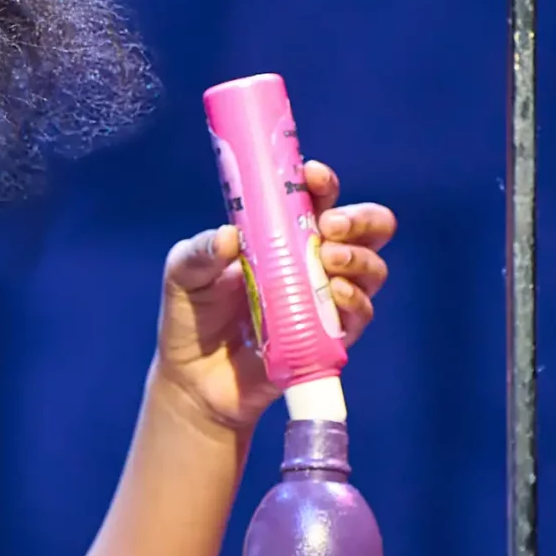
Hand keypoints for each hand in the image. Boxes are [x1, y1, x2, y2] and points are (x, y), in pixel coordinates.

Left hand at [154, 160, 395, 433]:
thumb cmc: (192, 316)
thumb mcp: (184, 273)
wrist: (193, 378)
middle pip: (368, 228)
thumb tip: (229, 236)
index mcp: (284, 235)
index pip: (319, 199)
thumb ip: (200, 251)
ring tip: (329, 260)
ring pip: (371, 269)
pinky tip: (333, 294)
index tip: (313, 176)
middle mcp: (314, 262)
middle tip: (329, 226)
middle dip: (359, 219)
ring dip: (358, 258)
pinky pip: (360, 314)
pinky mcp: (330, 338)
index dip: (323, 183)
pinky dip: (353, 300)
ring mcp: (326, 300)